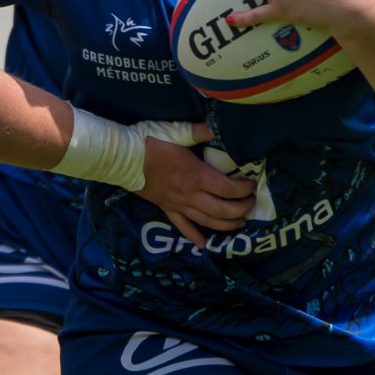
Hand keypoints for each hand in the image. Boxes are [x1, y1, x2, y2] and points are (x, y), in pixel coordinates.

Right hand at [135, 134, 256, 242]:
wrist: (123, 158)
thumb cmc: (149, 143)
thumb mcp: (176, 132)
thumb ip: (198, 132)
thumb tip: (216, 129)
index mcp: (196, 175)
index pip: (228, 188)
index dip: (243, 189)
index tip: (252, 185)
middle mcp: (190, 194)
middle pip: (222, 209)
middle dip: (240, 209)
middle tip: (251, 205)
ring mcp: (178, 204)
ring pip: (207, 221)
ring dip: (226, 225)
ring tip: (240, 224)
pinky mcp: (166, 209)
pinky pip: (183, 226)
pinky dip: (194, 237)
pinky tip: (204, 245)